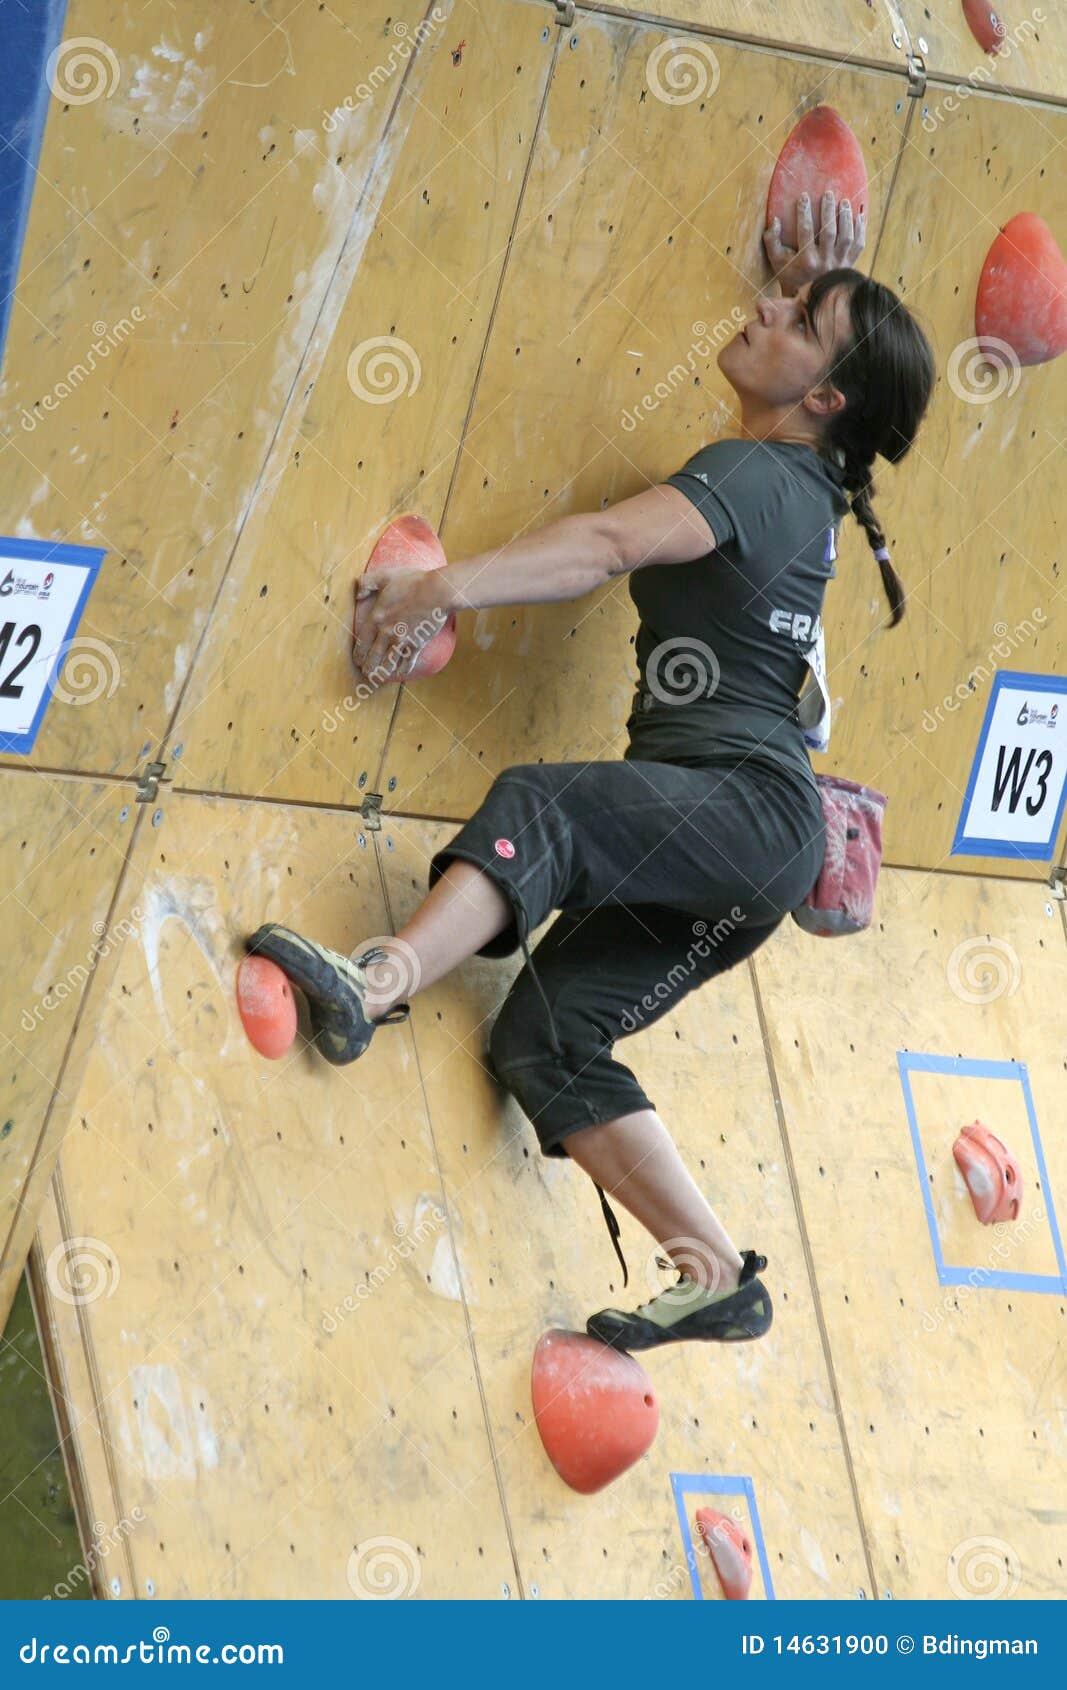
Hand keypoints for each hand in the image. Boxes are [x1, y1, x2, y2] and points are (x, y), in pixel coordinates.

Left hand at [351, 568, 448, 684]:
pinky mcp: (417, 643)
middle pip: (374, 655)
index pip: (363, 640)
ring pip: (389, 661)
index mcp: (377, 617)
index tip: (356, 660)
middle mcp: (387, 632)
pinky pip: (408, 660)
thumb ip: (367, 582)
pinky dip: (404, 669)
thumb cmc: (413, 582)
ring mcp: (402, 640)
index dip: (358, 652)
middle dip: (368, 666)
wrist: (437, 592)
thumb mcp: (385, 576)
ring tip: (377, 679)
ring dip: (382, 672)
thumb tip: (357, 593)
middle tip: (365, 674)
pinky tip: (401, 675)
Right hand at [763, 188, 865, 295]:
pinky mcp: (850, 263)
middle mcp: (824, 262)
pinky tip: (858, 216)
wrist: (812, 295)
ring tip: (844, 201)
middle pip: (828, 232)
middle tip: (828, 193)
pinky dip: (860, 229)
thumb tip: (776, 220)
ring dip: (845, 217)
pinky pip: (859, 244)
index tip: (804, 197)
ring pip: (846, 237)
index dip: (804, 213)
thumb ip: (772, 241)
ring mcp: (840, 263)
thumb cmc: (793, 274)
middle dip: (828, 211)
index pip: (805, 232)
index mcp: (806, 261)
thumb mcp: (777, 261)